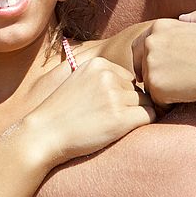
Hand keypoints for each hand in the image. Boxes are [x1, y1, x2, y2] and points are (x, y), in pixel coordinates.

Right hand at [22, 56, 155, 163]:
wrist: (45, 133)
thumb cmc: (62, 112)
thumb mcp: (79, 80)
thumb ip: (103, 77)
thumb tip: (137, 83)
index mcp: (98, 63)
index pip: (128, 78)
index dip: (121, 94)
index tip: (104, 106)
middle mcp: (108, 76)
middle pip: (138, 90)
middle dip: (130, 104)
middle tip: (108, 118)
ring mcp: (115, 96)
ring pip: (147, 103)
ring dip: (135, 115)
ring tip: (111, 125)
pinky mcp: (121, 118)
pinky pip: (150, 116)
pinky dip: (142, 124)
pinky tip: (123, 130)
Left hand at [131, 10, 195, 105]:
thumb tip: (182, 18)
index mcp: (159, 26)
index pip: (140, 46)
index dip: (154, 60)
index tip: (170, 68)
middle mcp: (150, 43)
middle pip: (142, 65)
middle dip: (157, 74)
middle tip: (182, 80)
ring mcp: (150, 64)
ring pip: (150, 83)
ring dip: (164, 89)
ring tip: (189, 87)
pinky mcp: (156, 86)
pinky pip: (157, 100)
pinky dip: (169, 103)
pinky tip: (188, 97)